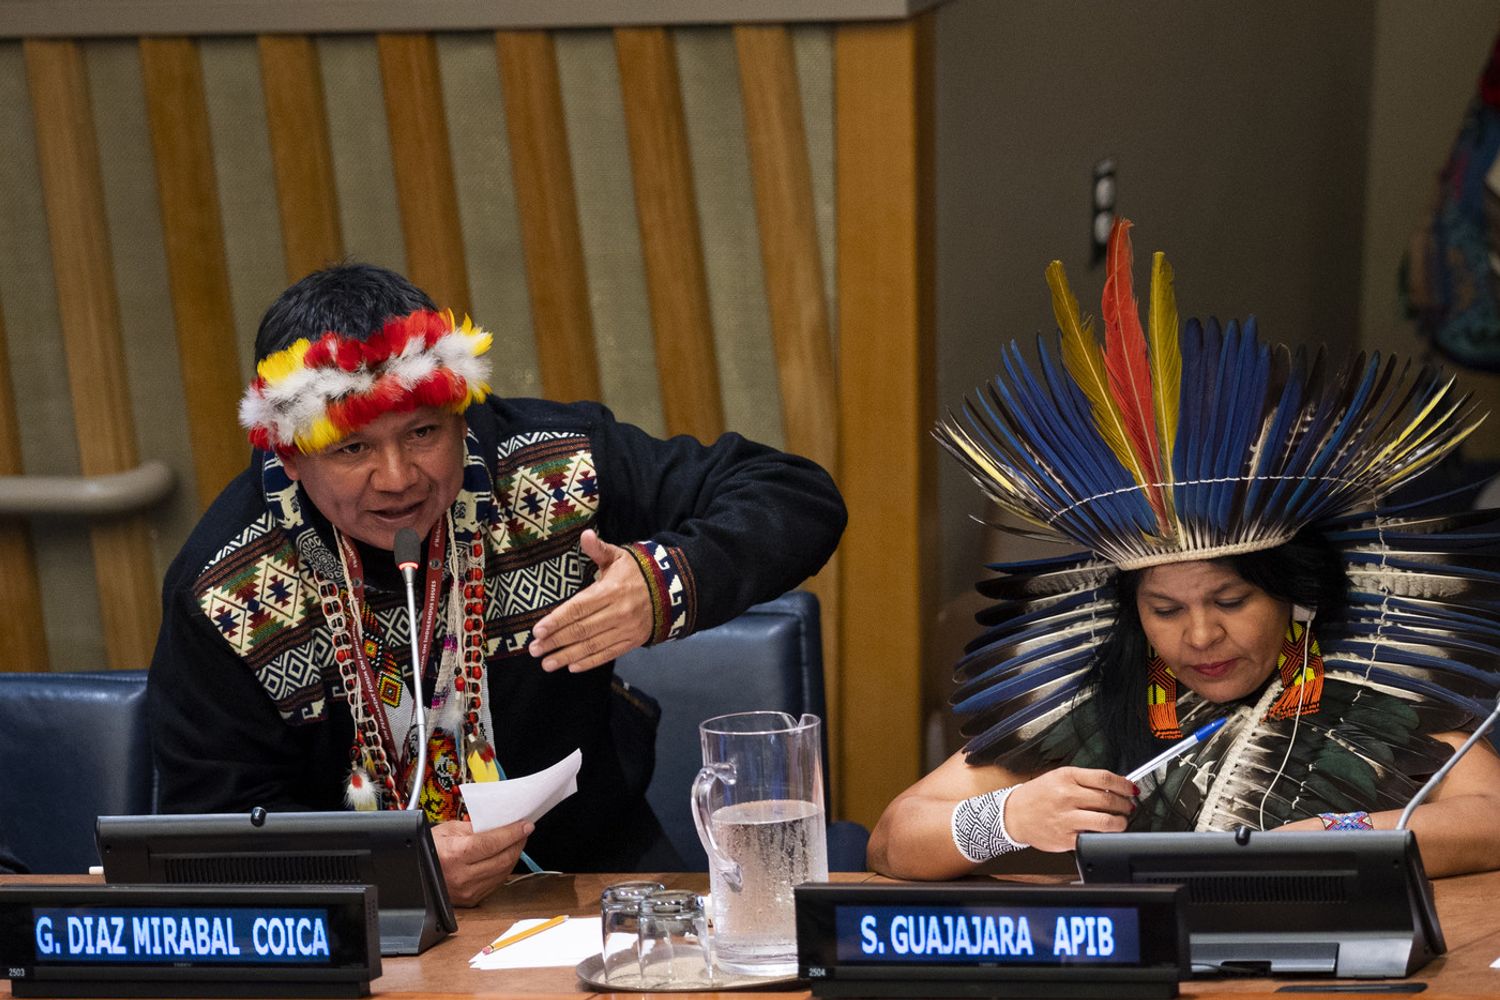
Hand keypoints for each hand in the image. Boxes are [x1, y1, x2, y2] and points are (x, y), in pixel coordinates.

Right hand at [431, 819, 532, 906]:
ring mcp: (468, 890)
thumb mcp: (447, 830)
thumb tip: (499, 825)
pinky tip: (505, 857)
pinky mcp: (471, 899)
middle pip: (503, 859)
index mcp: (455, 855)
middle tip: (523, 831)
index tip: (525, 825)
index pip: (493, 843)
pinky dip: (504, 868)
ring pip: (503, 872)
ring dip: (514, 856)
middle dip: (518, 843)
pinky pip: (496, 882)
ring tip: (516, 842)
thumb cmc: (427, 849)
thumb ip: (475, 828)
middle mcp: (462, 876)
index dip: (513, 833)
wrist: (414, 874)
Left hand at [528, 529, 652, 671]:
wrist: (672, 590)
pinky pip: (608, 654)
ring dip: (567, 656)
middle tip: (533, 650)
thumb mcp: (618, 556)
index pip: (579, 607)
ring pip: (592, 645)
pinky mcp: (632, 641)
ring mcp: (626, 629)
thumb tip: (585, 534)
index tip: (537, 630)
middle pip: (582, 629)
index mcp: (611, 590)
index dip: (557, 620)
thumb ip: (599, 549)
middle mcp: (619, 612)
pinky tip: (571, 667)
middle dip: (555, 641)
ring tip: (546, 663)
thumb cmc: (636, 572)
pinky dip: (589, 662)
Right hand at [1002, 767, 1135, 851]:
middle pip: (1109, 800)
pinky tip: (1104, 832)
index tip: (1132, 789)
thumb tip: (1115, 786)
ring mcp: (1067, 818)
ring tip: (1121, 821)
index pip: (1105, 779)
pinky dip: (1104, 836)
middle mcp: (1067, 796)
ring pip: (1106, 822)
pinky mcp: (1066, 838)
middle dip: (1126, 805)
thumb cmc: (1037, 795)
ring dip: (1121, 822)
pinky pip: (1094, 838)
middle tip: (1128, 806)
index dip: (1124, 785)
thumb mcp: (1058, 777)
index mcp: (1067, 777)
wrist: (1013, 814)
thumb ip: (1085, 780)